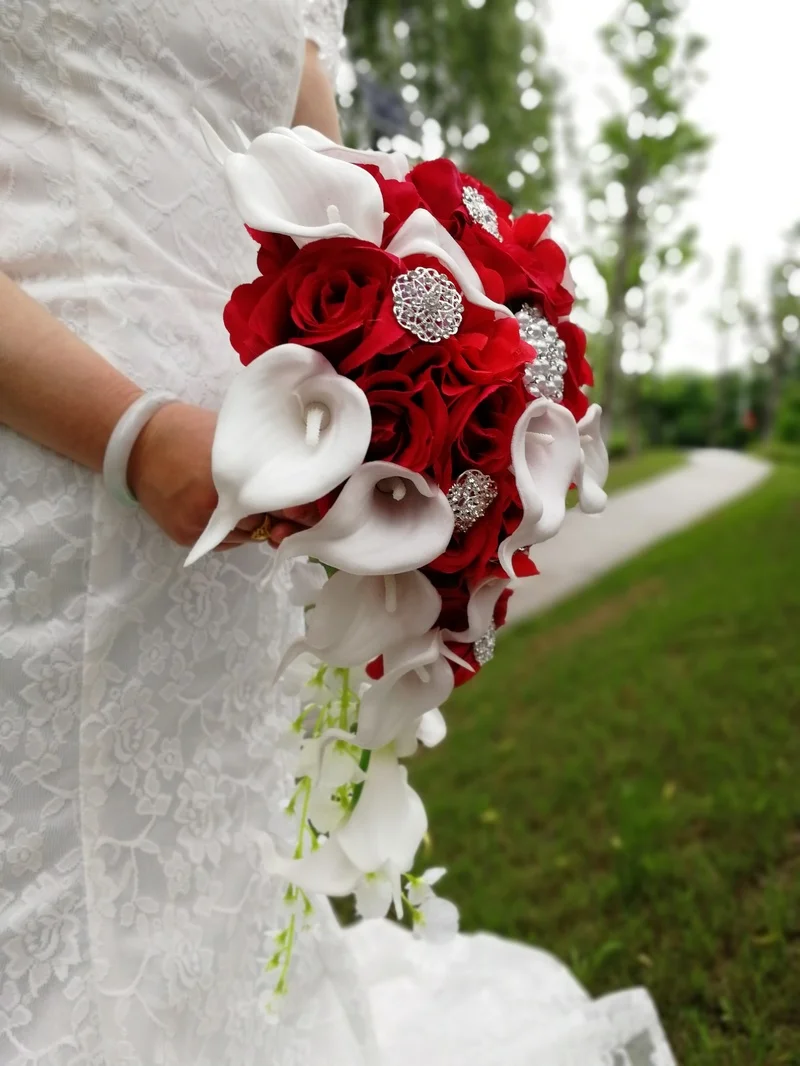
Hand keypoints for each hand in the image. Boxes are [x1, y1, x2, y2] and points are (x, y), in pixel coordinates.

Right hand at [127, 403, 317, 549]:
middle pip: (264, 525)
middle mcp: (213, 510)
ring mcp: (197, 527)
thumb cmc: (187, 430)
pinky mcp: (185, 538)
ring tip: (246, 500)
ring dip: (253, 524)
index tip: (303, 506)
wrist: (135, 442)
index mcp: (229, 481)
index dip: (295, 508)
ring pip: (245, 537)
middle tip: (280, 503)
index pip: (277, 506)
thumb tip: (297, 479)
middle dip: (274, 516)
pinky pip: (224, 542)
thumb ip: (260, 461)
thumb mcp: (230, 438)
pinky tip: (225, 508)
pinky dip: (232, 530)